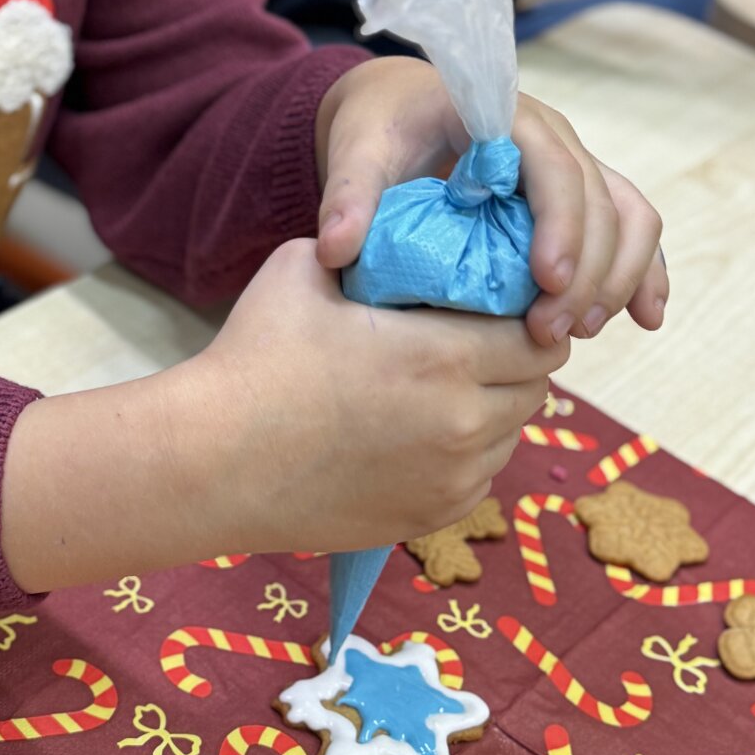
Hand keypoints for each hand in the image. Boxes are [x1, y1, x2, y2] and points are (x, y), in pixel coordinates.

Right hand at [187, 239, 567, 553]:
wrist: (215, 459)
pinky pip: (477, 477)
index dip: (527, 317)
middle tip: (475, 342)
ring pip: (509, 435)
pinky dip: (464, 452)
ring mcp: (451, 478)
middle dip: (515, 361)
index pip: (539, 336)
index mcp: (446, 356)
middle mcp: (465, 422)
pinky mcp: (431, 516)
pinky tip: (418, 431)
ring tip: (443, 387)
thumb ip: (364, 248)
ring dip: (493, 407)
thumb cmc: (256, 356)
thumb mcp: (305, 269)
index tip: (500, 305)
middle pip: (535, 388)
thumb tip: (387, 238)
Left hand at [314, 57, 667, 345]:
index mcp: (501, 116)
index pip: (554, 164)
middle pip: (598, 201)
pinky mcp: (578, 195)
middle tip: (549, 332)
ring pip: (627, 215)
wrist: (397, 107)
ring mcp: (571, 164)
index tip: (546, 284)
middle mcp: (551, 136)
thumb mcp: (357, 152)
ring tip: (580, 332)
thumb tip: (336, 251)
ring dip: (616, 276)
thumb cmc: (381, 126)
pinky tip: (645, 319)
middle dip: (586, 272)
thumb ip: (347, 196)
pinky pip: (630, 227)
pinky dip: (643, 271)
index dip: (560, 223)